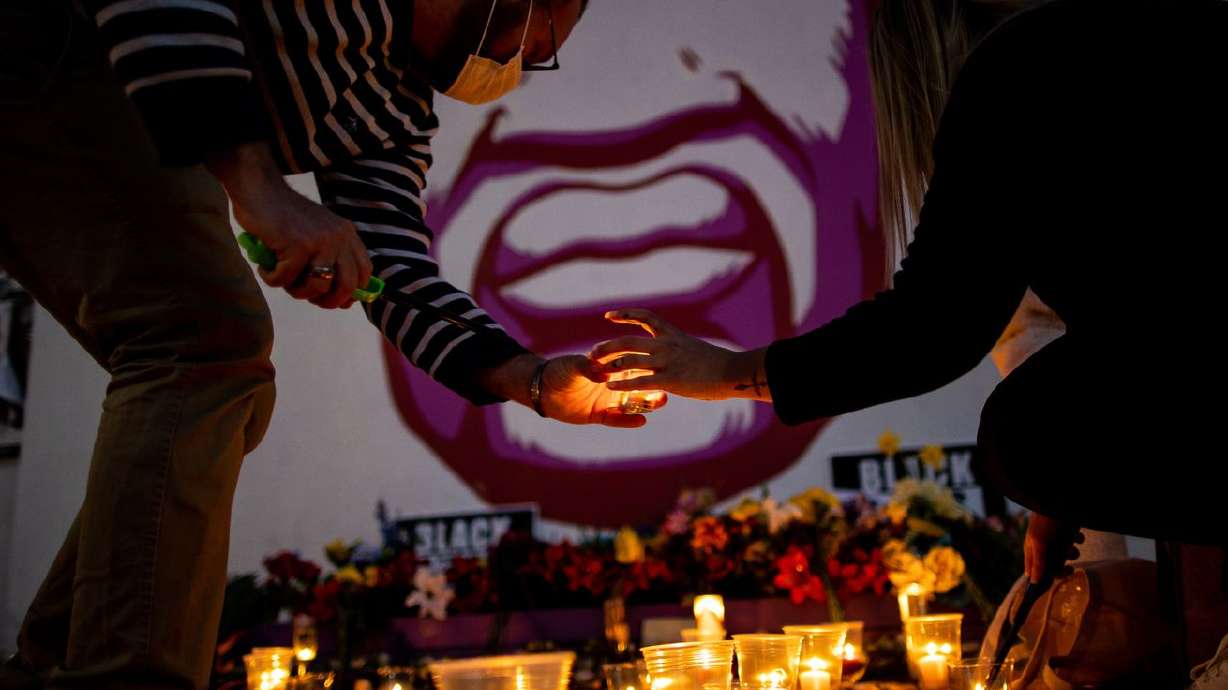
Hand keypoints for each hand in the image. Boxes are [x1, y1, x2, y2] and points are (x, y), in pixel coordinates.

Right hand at [206, 142, 371, 308]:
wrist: (260, 189)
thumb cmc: (284, 216)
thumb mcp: (318, 233)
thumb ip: (331, 259)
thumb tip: (344, 300)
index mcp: (347, 234)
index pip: (364, 272)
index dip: (351, 293)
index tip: (336, 302)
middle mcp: (339, 237)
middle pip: (346, 286)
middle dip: (327, 302)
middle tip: (307, 298)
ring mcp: (320, 242)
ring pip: (317, 287)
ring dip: (296, 292)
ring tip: (282, 279)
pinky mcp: (297, 246)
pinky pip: (286, 280)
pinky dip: (272, 279)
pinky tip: (265, 268)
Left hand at [543, 355, 665, 426]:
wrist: (543, 389)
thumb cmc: (559, 370)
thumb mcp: (573, 366)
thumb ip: (587, 367)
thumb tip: (602, 371)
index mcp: (608, 367)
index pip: (631, 364)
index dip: (645, 365)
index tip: (661, 364)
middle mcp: (612, 383)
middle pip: (638, 384)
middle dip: (653, 384)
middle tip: (669, 384)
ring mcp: (607, 400)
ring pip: (632, 402)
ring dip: (647, 403)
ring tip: (662, 401)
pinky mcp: (600, 415)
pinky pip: (617, 419)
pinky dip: (628, 420)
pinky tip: (642, 420)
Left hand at [589, 309, 769, 401]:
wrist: (733, 372)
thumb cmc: (718, 364)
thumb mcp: (695, 349)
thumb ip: (679, 349)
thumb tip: (673, 353)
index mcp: (672, 334)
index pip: (645, 318)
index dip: (625, 315)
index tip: (608, 316)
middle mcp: (666, 345)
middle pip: (628, 341)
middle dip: (607, 346)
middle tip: (593, 352)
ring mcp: (666, 362)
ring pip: (629, 360)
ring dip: (610, 364)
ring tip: (597, 370)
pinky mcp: (669, 380)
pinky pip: (639, 381)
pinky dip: (622, 383)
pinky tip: (610, 386)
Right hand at [1024, 512, 1083, 582]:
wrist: (1062, 498)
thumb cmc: (1045, 519)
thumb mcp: (1039, 541)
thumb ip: (1038, 562)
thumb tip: (1034, 581)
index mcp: (1032, 547)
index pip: (1035, 569)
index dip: (1042, 577)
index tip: (1051, 585)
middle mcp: (1045, 544)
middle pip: (1053, 565)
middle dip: (1061, 566)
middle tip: (1069, 569)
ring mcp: (1057, 538)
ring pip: (1066, 555)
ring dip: (1071, 553)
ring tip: (1071, 546)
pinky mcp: (1069, 532)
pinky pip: (1075, 542)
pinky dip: (1077, 540)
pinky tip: (1076, 533)